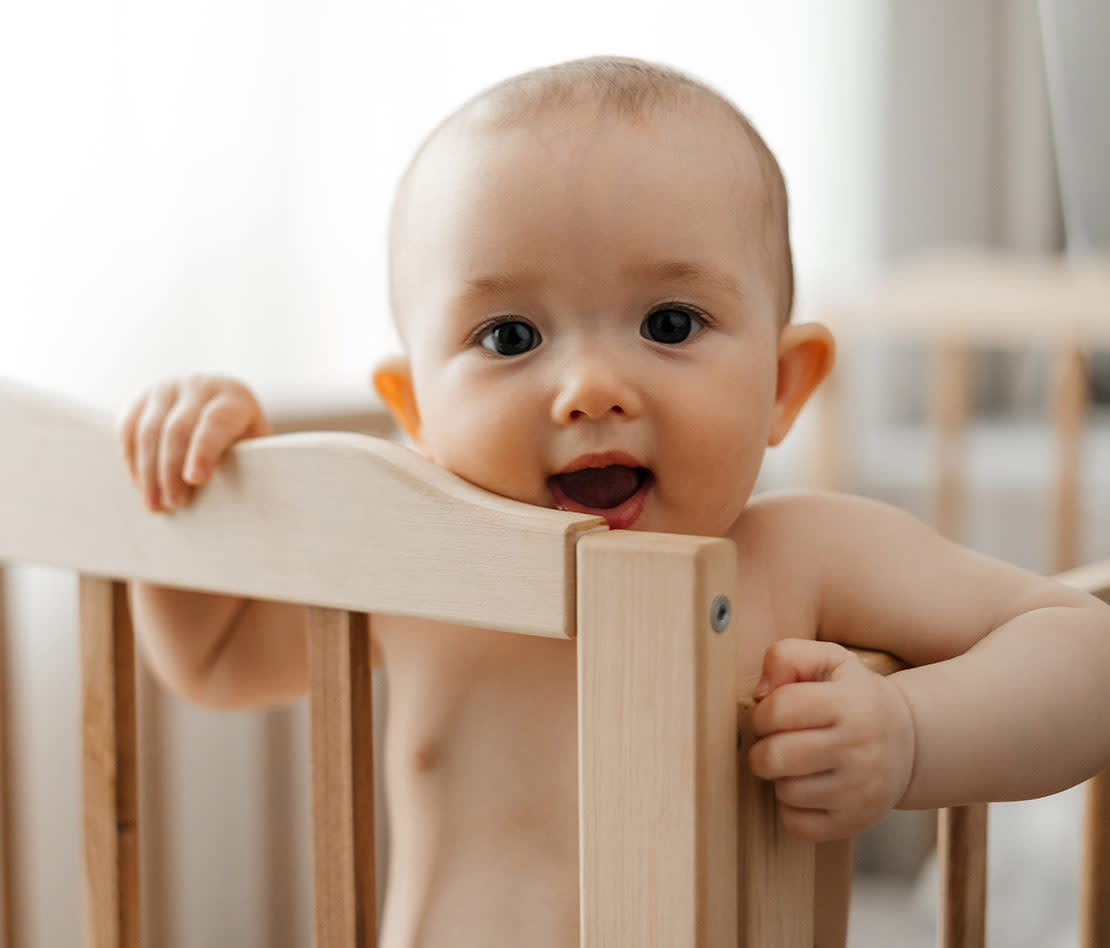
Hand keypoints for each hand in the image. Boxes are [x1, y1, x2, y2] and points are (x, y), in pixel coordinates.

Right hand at [117, 376, 269, 511]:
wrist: (219, 404)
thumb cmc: (242, 438)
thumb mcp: (253, 445)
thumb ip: (246, 462)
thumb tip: (234, 497)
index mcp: (233, 397)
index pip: (216, 422)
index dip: (204, 451)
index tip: (195, 480)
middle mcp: (198, 386)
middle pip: (177, 429)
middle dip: (172, 471)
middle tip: (174, 503)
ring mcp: (167, 388)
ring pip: (148, 431)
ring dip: (148, 473)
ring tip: (155, 505)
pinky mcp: (142, 398)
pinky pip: (128, 430)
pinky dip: (132, 462)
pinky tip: (142, 486)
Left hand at [746, 639, 915, 841]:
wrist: (910, 741)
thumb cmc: (855, 697)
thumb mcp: (830, 660)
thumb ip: (787, 657)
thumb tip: (760, 693)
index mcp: (851, 703)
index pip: (780, 709)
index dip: (762, 713)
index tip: (771, 716)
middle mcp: (860, 748)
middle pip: (775, 756)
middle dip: (762, 749)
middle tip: (775, 743)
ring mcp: (861, 789)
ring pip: (784, 791)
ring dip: (779, 778)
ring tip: (796, 764)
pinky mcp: (857, 821)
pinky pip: (797, 824)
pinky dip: (791, 809)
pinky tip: (806, 789)